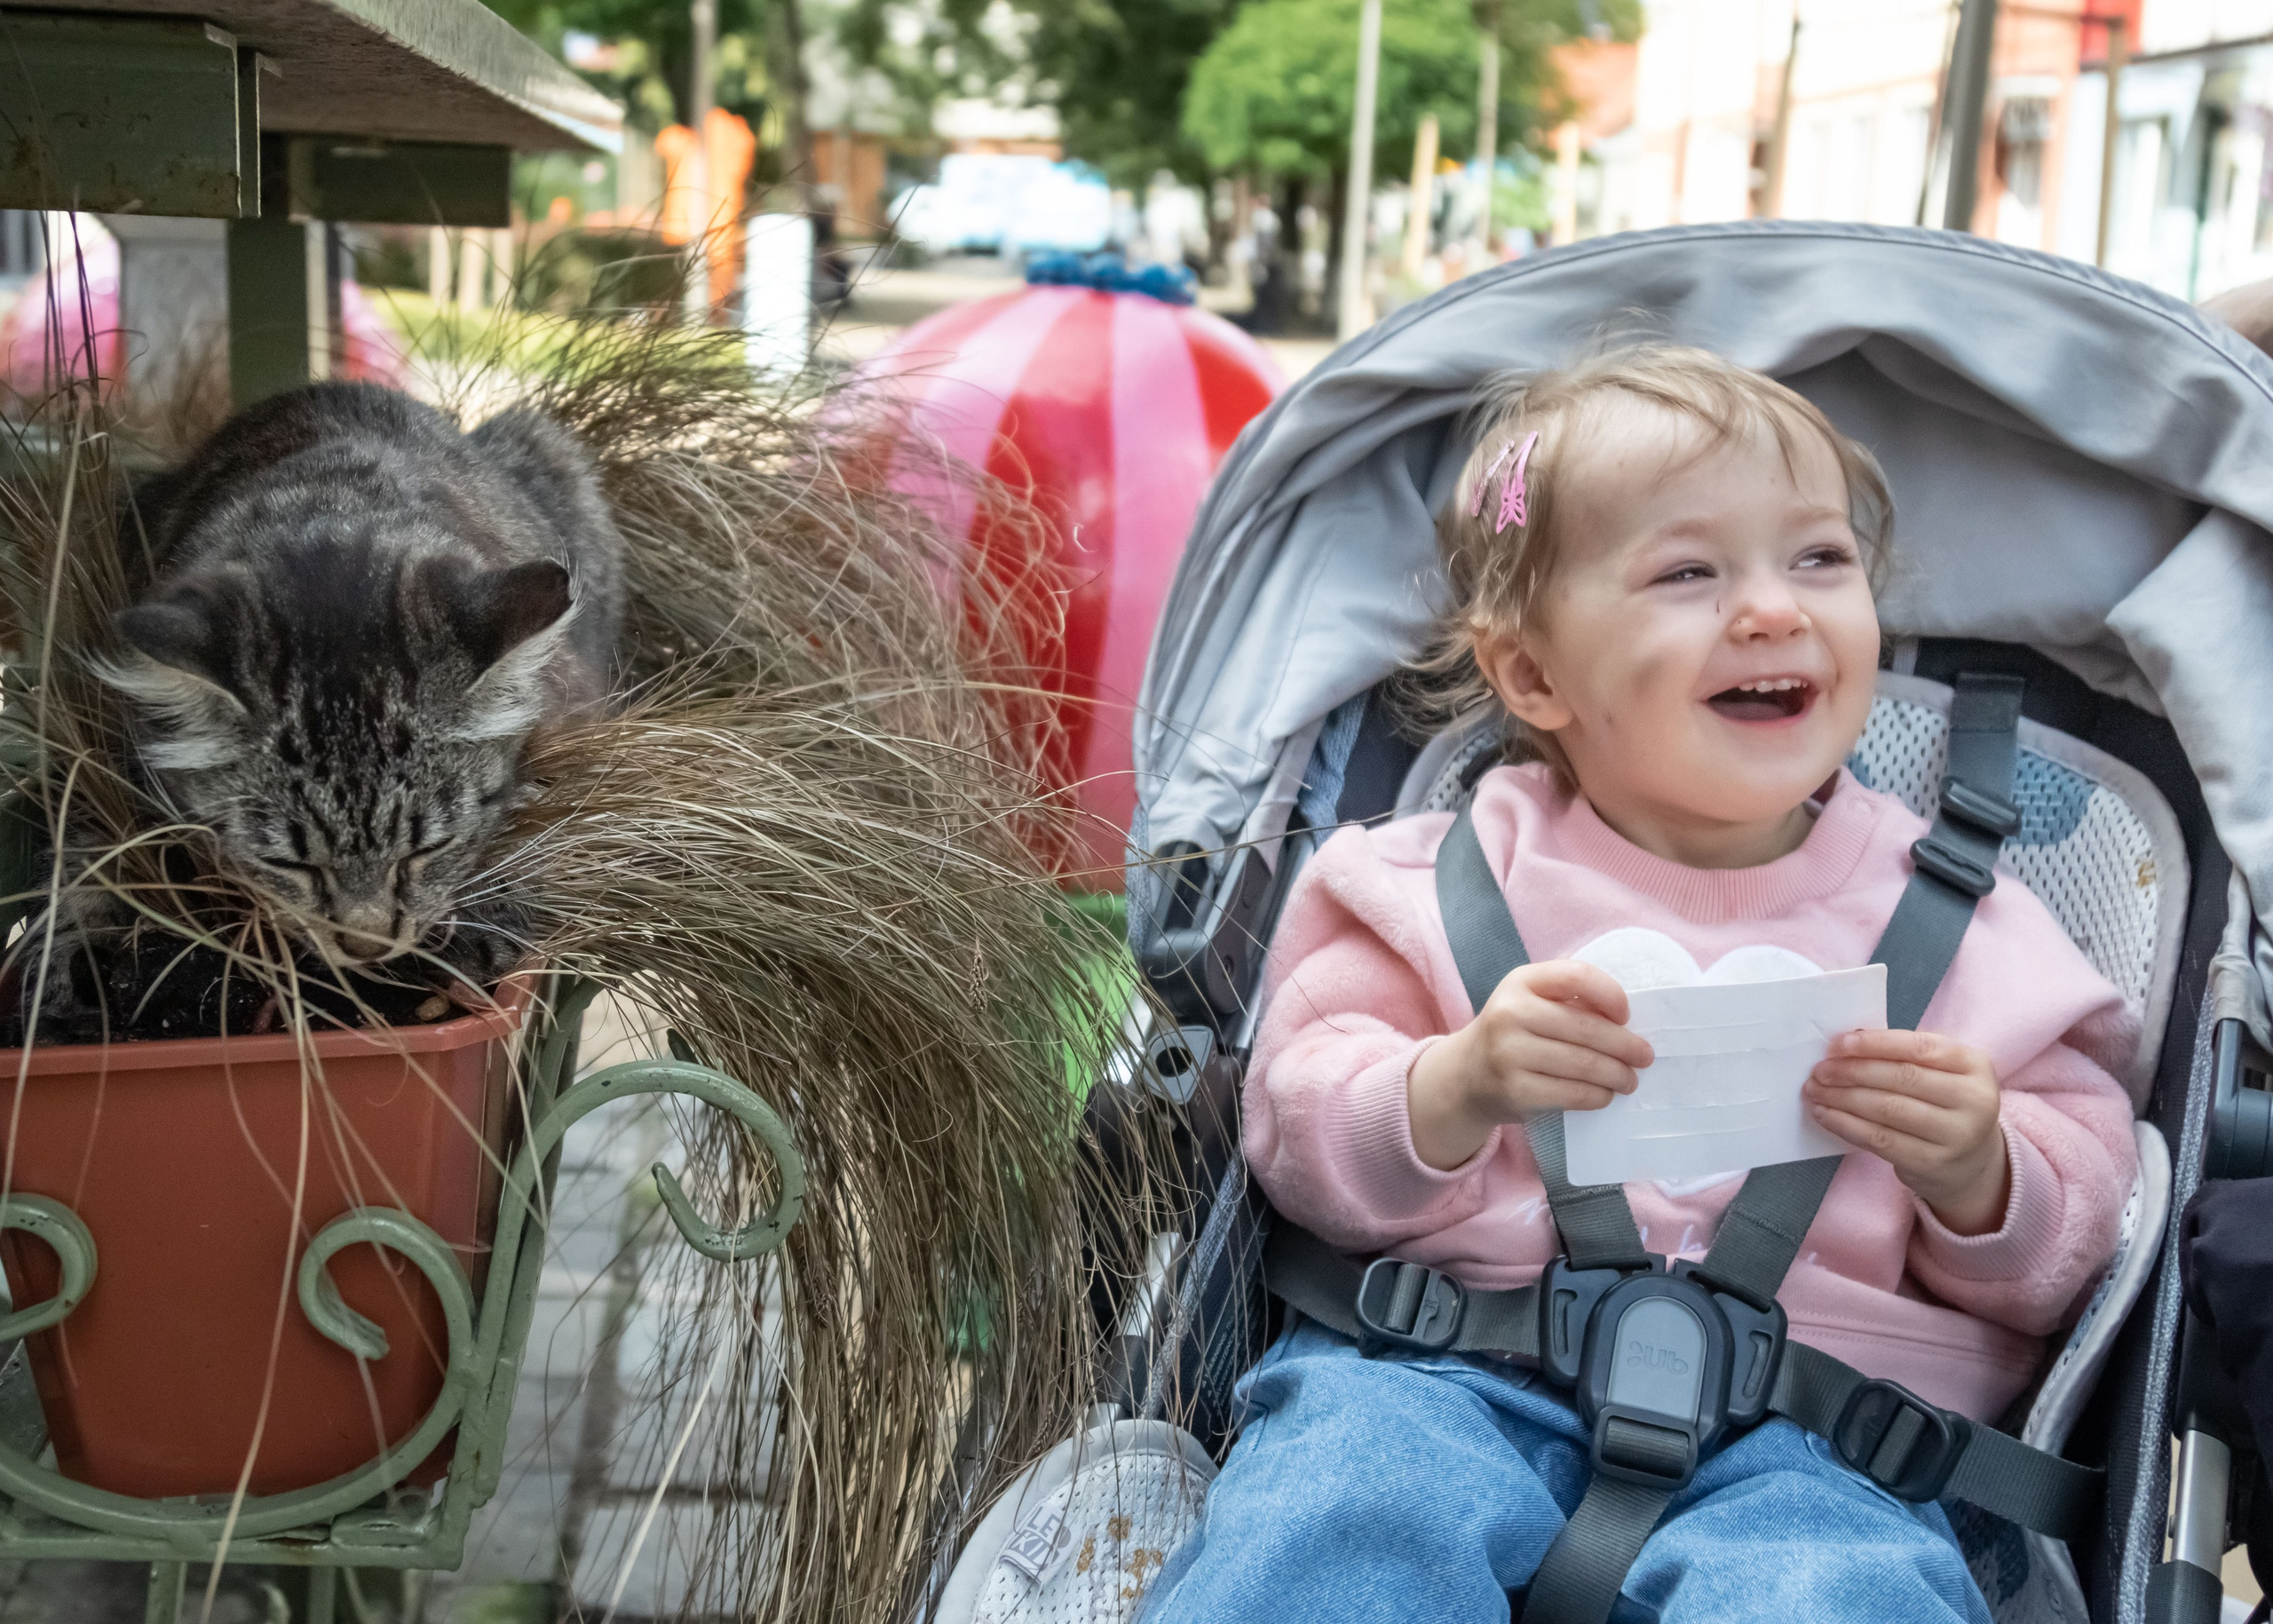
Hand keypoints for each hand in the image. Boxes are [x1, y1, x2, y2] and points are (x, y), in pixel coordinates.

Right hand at [1408, 960, 1653, 1170]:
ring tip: (1630, 1080)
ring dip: (1617, 1074)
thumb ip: (1570, 998)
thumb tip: (1628, 1020)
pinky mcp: (1515, 1090)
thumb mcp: (1531, 1000)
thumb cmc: (1515, 1032)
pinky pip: (1571, 1094)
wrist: (1467, 1074)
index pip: (1577, 976)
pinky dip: (1597, 1096)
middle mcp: (1510, 1013)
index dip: (1610, 995)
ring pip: (1583, 1065)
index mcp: (1520, 981)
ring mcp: (1508, 1054)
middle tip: (1645, 1057)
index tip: (1625, 1015)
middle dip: (1626, 1046)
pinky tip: (1605, 1094)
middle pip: (1586, 1028)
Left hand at [1804, 1029, 2009, 1234]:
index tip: (1839, 1044)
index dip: (1876, 1043)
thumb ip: (1903, 1055)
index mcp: (1973, 1065)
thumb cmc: (1943, 1103)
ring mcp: (1957, 1135)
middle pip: (1902, 1078)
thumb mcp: (1940, 1072)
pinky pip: (1880, 1139)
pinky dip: (1846, 1124)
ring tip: (1815, 1090)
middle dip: (1853, 1071)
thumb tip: (1847, 1044)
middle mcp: (1974, 1099)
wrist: (1970, 1161)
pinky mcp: (1933, 1163)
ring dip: (1842, 1098)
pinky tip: (1825, 1114)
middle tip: (1820, 1070)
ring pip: (1888, 1109)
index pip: (1920, 1047)